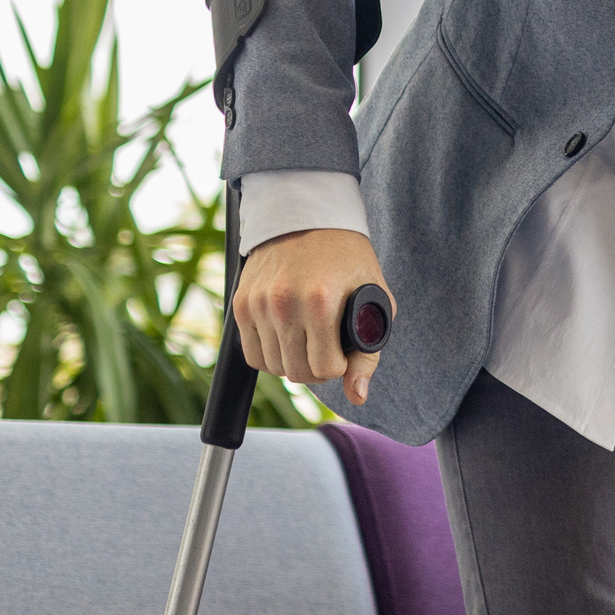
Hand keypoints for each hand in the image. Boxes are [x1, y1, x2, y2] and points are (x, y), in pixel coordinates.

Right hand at [233, 228, 393, 405]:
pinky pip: (252, 355)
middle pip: (298, 373)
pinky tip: (286, 340)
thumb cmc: (348, 261)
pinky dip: (270, 356)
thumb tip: (357, 396)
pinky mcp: (240, 304)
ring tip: (307, 342)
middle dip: (318, 368)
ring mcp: (258, 304)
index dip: (340, 366)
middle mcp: (284, 303)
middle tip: (327, 349)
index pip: (327, 369)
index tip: (343, 351)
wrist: (308, 218)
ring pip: (274, 368)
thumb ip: (368, 353)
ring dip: (293, 363)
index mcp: (320, 302)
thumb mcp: (374, 299)